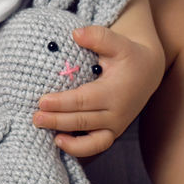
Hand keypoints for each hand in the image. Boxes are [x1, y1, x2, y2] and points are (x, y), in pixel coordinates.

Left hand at [32, 24, 164, 157]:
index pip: (84, 100)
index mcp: (115, 92)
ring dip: (69, 142)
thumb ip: (98, 36)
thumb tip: (76, 34)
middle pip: (83, 121)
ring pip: (92, 141)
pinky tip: (60, 141)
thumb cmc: (128, 55)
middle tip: (36, 118)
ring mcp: (115, 126)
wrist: (147, 72)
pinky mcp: (111, 132)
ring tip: (49, 136)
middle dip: (58, 121)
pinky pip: (95, 146)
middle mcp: (117, 113)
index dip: (62, 103)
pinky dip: (79, 149)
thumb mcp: (118, 42)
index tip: (42, 101)